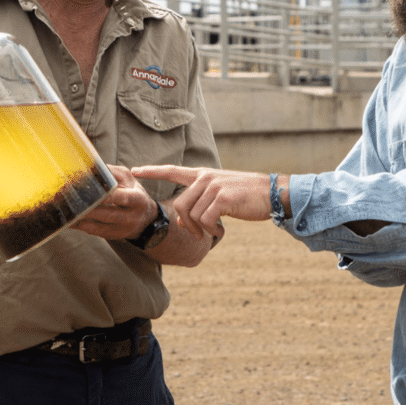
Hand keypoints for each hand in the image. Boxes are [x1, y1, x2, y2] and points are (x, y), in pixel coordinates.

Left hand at [71, 165, 158, 240]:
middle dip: (90, 209)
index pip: (123, 198)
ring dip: (82, 220)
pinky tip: (69, 221)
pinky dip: (81, 226)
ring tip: (67, 213)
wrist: (145, 218)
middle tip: (72, 203)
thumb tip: (94, 166)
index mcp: (137, 199)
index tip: (94, 193)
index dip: (109, 196)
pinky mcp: (112, 236)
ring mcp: (121, 229)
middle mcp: (131, 216)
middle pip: (108, 214)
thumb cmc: (133, 193)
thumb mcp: (128, 179)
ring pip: (99, 227)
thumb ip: (113, 173)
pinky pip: (94, 232)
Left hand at [131, 166, 270, 239]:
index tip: (134, 170)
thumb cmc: (246, 197)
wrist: (271, 193)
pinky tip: (221, 231)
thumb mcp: (220, 195)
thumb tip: (184, 221)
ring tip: (215, 231)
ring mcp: (213, 186)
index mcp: (202, 175)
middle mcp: (205, 178)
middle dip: (188, 224)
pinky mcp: (222, 198)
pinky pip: (205, 220)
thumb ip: (200, 202)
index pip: (172, 170)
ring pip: (192, 215)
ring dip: (202, 230)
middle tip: (200, 234)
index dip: (152, 171)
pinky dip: (211, 231)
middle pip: (180, 205)